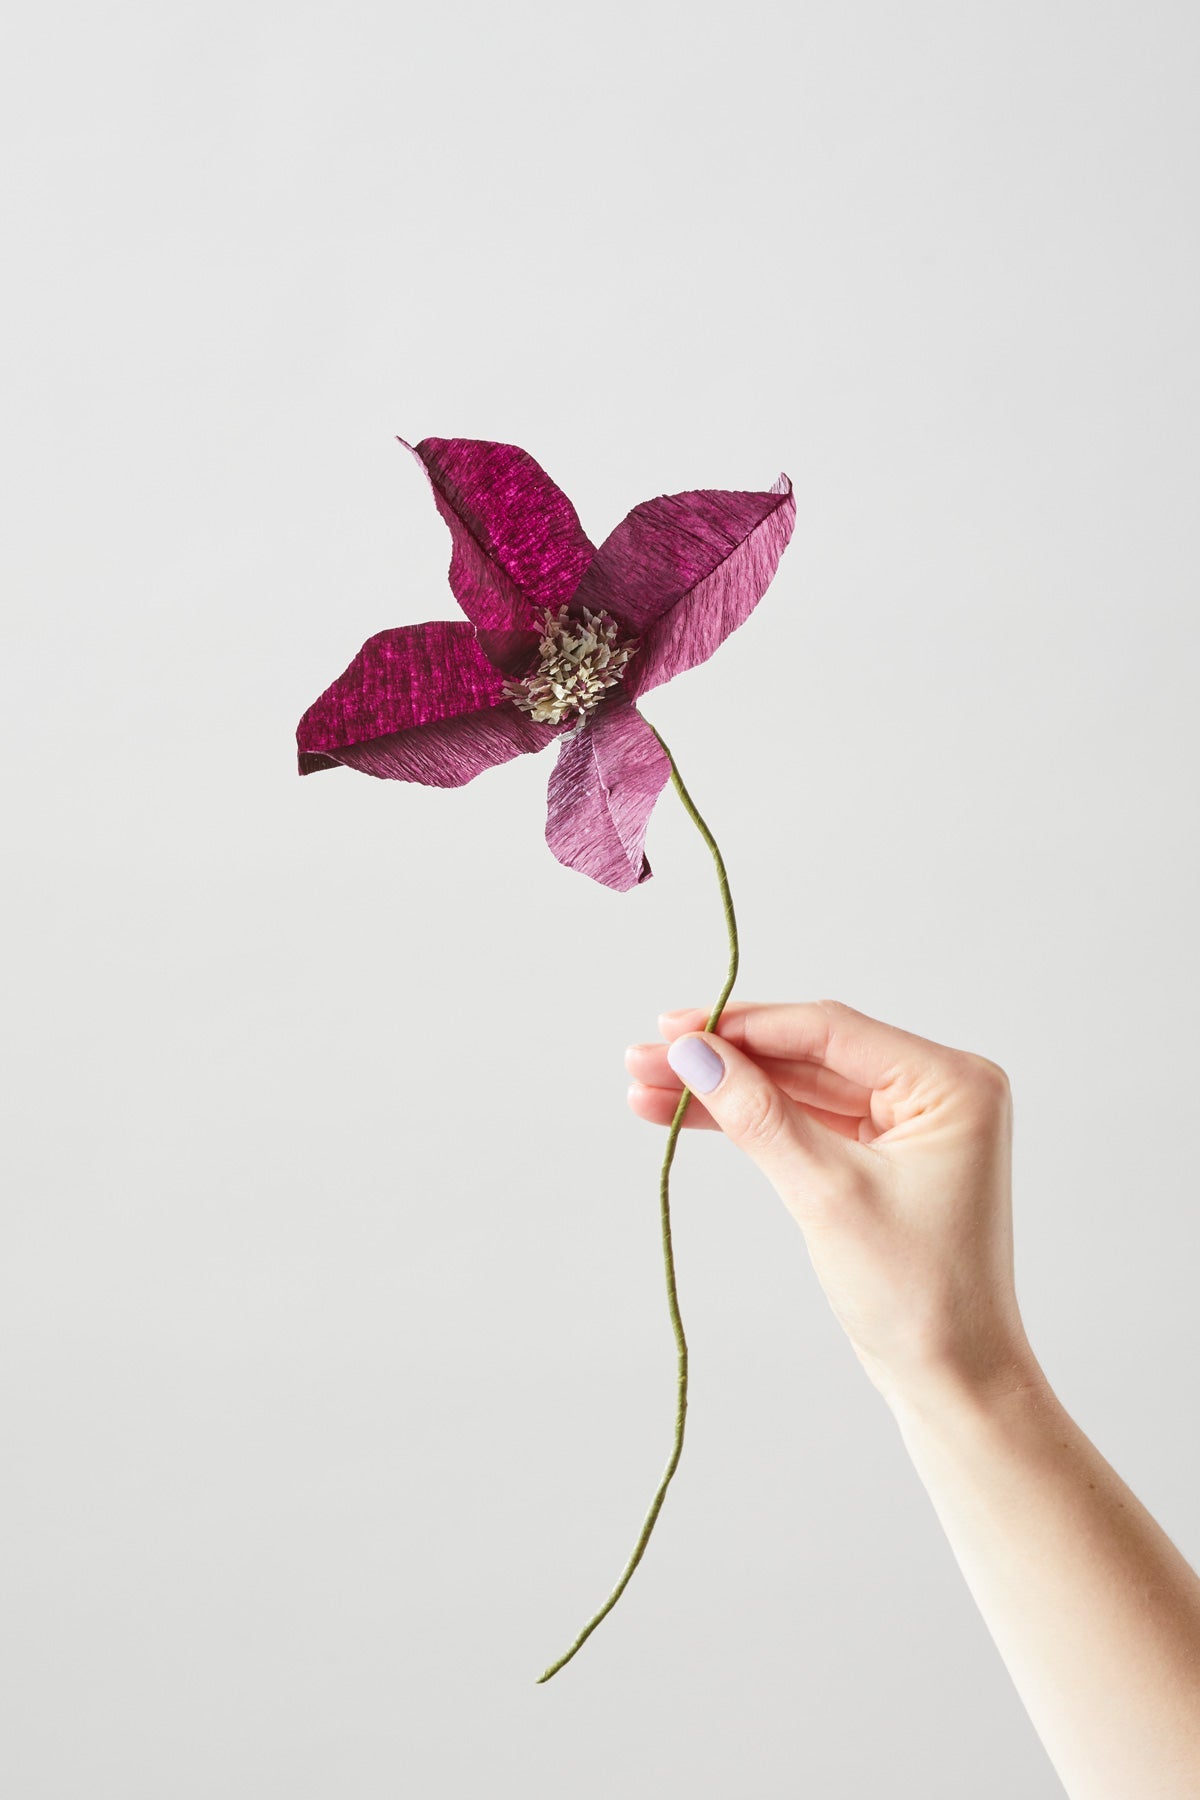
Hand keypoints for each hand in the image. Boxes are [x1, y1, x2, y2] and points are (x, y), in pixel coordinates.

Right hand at [625, 998, 1039, 1409]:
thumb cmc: (916, 1295)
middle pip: (809, 1054)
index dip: (745, 1027)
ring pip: (801, 1086)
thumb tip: (695, 1053)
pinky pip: (809, 1120)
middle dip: (725, 1058)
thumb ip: (758, 1115)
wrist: (952, 1381)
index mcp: (952, 1083)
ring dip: (729, 1089)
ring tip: (649, 1087)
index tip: (674, 1029)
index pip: (830, 1032)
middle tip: (646, 1057)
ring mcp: (912, 1122)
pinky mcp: (885, 1154)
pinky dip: (754, 1120)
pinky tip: (692, 1114)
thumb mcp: (826, 1193)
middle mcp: (939, 1089)